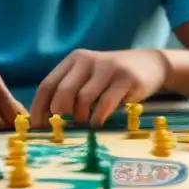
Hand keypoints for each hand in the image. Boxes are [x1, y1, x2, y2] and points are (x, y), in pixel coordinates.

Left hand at [30, 49, 170, 127]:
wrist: (150, 64)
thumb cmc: (112, 77)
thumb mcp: (89, 77)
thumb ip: (70, 91)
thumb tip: (46, 119)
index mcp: (74, 60)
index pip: (48, 84)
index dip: (39, 108)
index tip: (37, 128)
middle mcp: (88, 60)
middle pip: (62, 91)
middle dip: (58, 114)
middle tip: (62, 128)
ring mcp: (107, 68)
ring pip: (83, 99)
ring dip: (80, 117)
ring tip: (84, 124)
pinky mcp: (125, 78)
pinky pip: (105, 103)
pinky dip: (98, 118)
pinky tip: (98, 123)